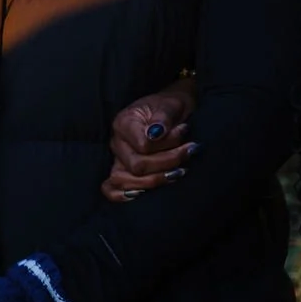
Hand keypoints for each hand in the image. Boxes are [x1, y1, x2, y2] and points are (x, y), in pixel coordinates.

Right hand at [102, 78, 199, 202]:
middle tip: (189, 151)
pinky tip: (144, 193)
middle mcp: (117, 141)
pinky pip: (111, 189)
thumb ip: (163, 118)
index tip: (184, 131)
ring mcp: (118, 158)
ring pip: (128, 180)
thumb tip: (156, 133)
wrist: (171, 111)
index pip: (142, 145)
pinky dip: (123, 195)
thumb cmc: (169, 107)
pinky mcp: (122, 171)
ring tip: (179, 171)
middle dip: (167, 162)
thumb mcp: (170, 105)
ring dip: (157, 179)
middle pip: (137, 165)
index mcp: (124, 122)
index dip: (166, 144)